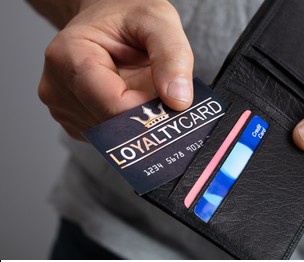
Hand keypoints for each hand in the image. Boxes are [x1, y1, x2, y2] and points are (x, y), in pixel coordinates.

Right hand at [35, 0, 193, 139]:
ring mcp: (63, 108)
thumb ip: (173, 57)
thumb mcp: (158, 21)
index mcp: (69, 58)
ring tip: (143, 90)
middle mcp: (57, 88)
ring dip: (136, 120)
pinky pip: (108, 136)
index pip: (112, 107)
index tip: (172, 107)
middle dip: (144, 118)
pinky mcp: (75, 121)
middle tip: (163, 98)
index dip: (148, 113)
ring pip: (112, 136)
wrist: (106, 17)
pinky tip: (131, 98)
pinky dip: (127, 123)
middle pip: (111, 126)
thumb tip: (179, 101)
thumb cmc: (126, 15)